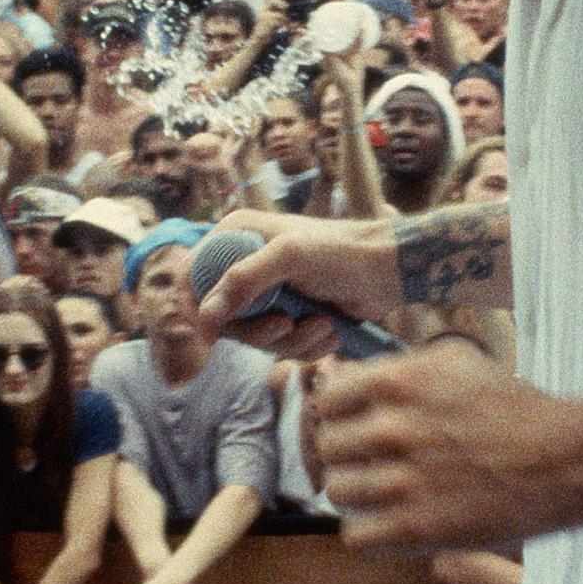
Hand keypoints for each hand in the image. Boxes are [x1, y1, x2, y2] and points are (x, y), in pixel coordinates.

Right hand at [198, 210, 402, 351]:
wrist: (389, 271)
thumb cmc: (342, 251)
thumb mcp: (290, 256)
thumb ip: (244, 280)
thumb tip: (205, 314)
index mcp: (237, 236)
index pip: (193, 275)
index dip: (196, 307)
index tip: (212, 334)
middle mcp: (246, 264)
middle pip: (222, 317)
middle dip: (256, 331)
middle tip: (286, 326)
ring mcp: (268, 293)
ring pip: (254, 338)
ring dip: (291, 341)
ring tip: (322, 323)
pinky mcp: (289, 316)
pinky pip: (281, 347)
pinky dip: (307, 346)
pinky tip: (330, 329)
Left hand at [312, 352, 582, 552]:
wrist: (566, 460)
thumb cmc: (514, 409)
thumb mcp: (454, 362)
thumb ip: (394, 370)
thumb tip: (339, 377)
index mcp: (398, 381)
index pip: (328, 399)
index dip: (342, 414)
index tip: (359, 425)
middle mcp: (393, 428)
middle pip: (328, 446)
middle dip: (351, 453)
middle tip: (380, 461)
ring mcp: (402, 480)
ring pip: (337, 491)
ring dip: (359, 494)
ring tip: (388, 494)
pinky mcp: (415, 529)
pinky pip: (356, 537)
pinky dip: (371, 534)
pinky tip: (394, 524)